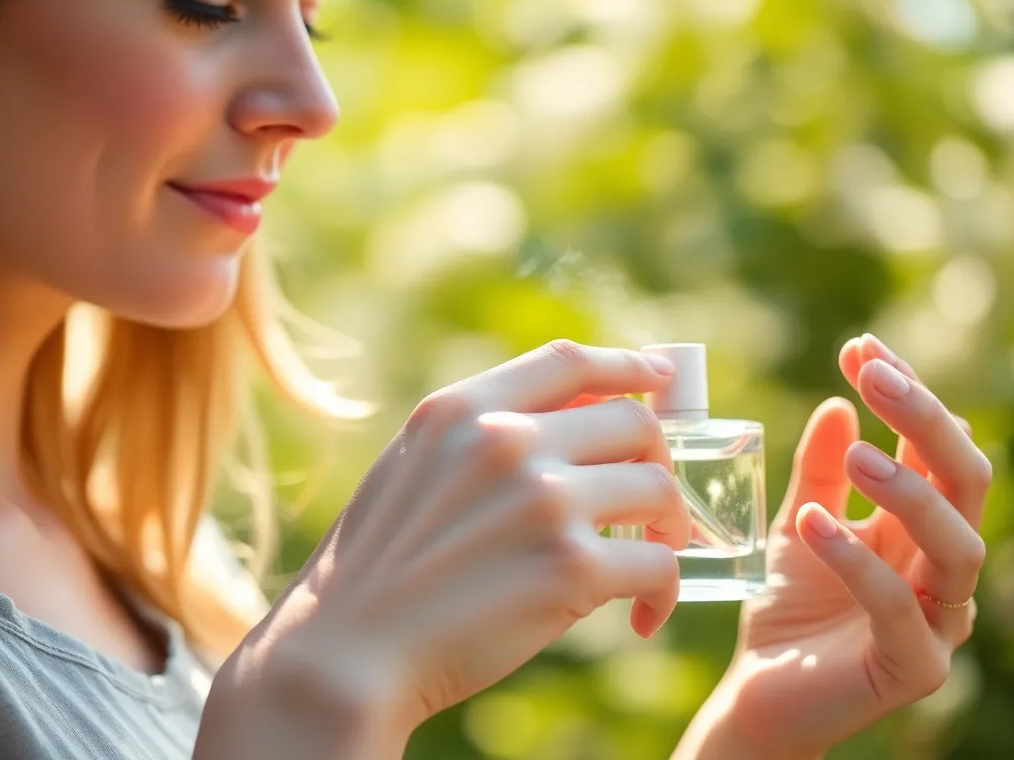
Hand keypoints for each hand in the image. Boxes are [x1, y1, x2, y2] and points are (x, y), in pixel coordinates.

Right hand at [225, 341, 690, 748]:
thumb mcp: (411, 467)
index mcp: (464, 409)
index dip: (627, 365)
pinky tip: (642, 618)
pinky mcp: (570, 568)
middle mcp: (507, 440)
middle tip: (654, 507)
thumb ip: (479, 436)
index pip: (570, 361)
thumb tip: (571, 424)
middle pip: (633, 423)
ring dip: (668, 528)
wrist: (344, 651)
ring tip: (647, 563)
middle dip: (657, 461)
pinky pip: (658, 565)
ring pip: (657, 489)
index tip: (660, 377)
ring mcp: (543, 500)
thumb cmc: (376, 569)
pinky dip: (662, 594)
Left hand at [677, 335, 990, 758]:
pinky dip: (858, 560)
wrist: (761, 693)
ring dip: (908, 491)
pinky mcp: (915, 666)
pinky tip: (814, 522)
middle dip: (924, 420)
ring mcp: (939, 619)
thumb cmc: (789, 607)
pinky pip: (899, 606)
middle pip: (965, 482)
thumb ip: (819, 470)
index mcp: (922, 527)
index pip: (935, 448)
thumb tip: (836, 402)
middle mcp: (942, 567)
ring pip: (956, 544)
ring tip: (855, 452)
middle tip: (873, 373)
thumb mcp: (799, 523)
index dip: (906, 392)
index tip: (859, 346)